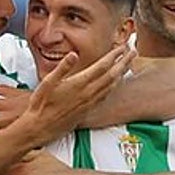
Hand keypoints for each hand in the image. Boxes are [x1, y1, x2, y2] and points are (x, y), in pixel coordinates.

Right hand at [21, 45, 135, 144]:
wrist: (41, 128)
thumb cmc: (41, 105)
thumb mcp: (47, 83)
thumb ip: (62, 68)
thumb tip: (73, 55)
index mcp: (79, 84)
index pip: (102, 66)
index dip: (114, 55)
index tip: (122, 46)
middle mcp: (88, 93)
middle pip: (112, 75)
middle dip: (124, 61)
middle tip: (134, 50)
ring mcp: (90, 102)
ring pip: (112, 85)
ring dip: (122, 72)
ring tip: (129, 63)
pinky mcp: (89, 109)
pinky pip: (107, 95)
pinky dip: (115, 85)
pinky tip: (116, 82)